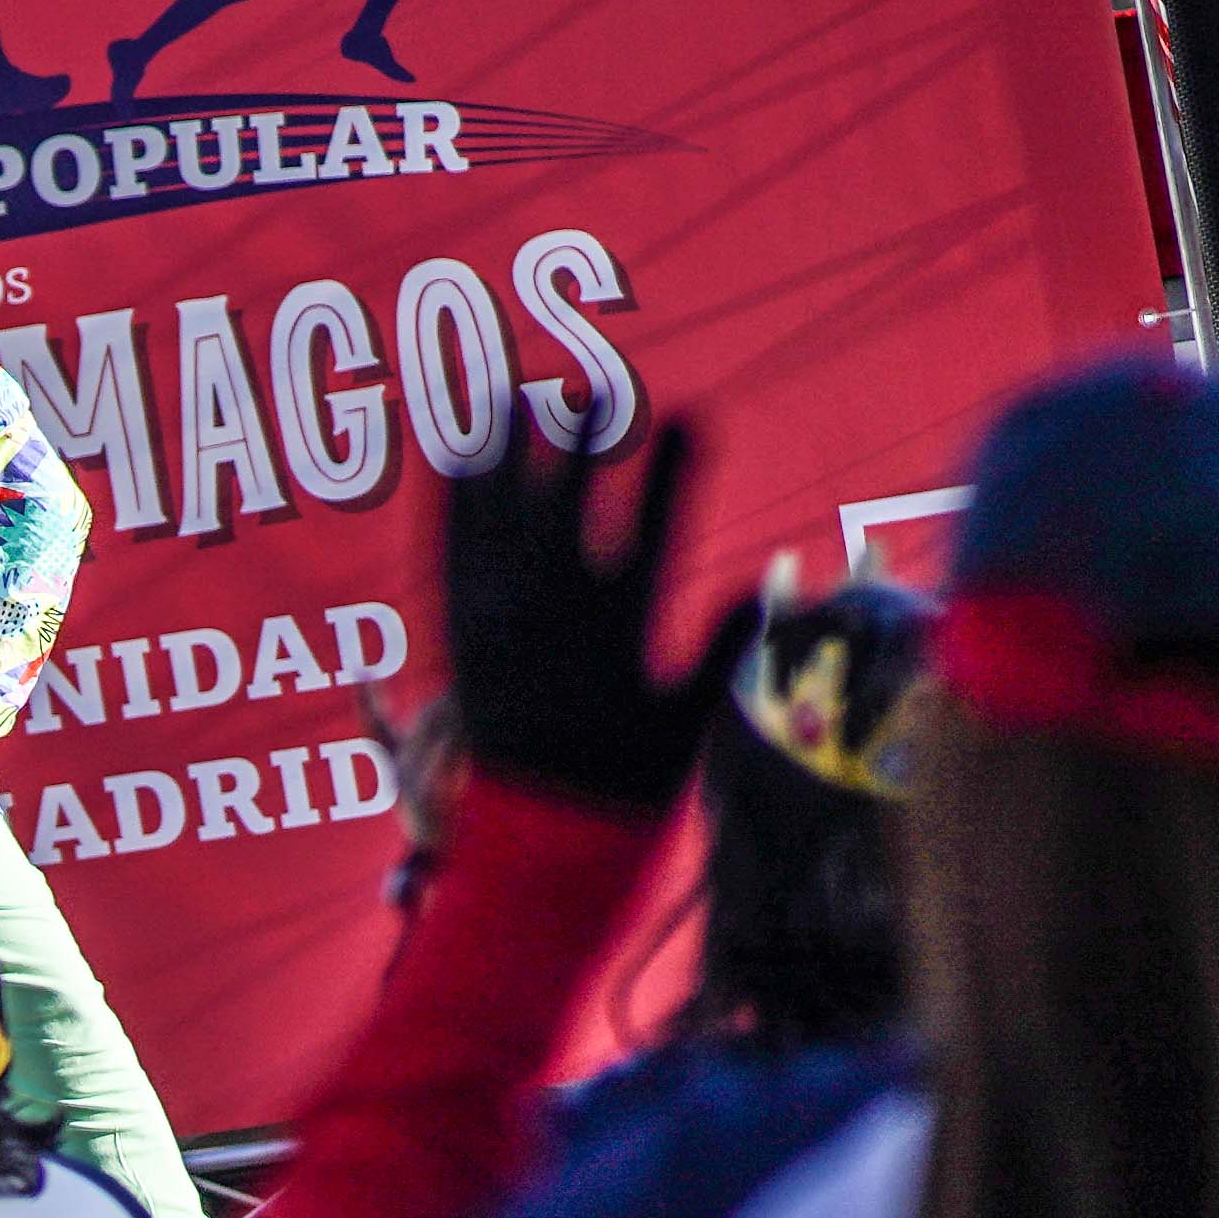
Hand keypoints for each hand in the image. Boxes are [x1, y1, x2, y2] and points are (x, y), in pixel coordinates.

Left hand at [437, 410, 715, 815]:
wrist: (539, 828)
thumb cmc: (624, 774)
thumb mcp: (688, 717)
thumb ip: (725, 650)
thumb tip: (768, 584)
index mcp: (618, 625)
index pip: (655, 525)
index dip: (673, 469)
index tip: (690, 415)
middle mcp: (551, 610)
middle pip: (569, 504)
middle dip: (586, 443)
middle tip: (600, 390)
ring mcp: (497, 613)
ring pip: (500, 514)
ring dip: (510, 452)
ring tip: (517, 393)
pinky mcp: (457, 623)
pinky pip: (450, 545)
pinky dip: (453, 495)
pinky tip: (454, 449)